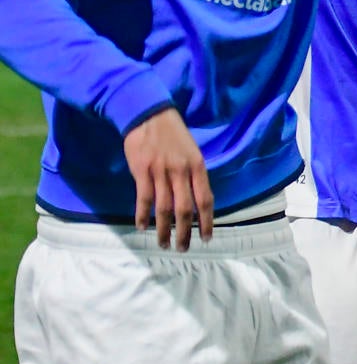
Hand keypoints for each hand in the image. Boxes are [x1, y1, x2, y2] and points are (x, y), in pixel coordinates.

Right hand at [123, 108, 213, 250]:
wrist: (149, 114)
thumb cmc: (172, 134)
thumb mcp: (191, 151)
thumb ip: (193, 175)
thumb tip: (195, 199)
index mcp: (197, 167)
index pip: (205, 199)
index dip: (207, 221)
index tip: (207, 237)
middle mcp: (181, 171)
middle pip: (185, 209)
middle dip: (186, 232)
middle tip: (183, 248)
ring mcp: (161, 172)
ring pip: (164, 208)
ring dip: (164, 229)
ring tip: (164, 244)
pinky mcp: (142, 171)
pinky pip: (143, 198)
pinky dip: (143, 215)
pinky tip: (142, 227)